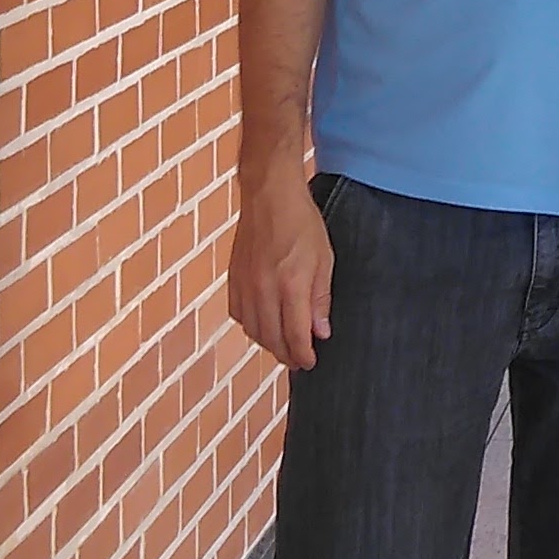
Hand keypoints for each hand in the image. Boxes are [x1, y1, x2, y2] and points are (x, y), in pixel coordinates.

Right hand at [225, 155, 332, 367]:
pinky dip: (251, 325)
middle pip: (272, 339)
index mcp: (290, 286)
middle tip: (299, 361)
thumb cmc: (301, 222)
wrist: (269, 194)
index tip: (310, 363)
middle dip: (286, 355)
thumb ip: (321, 299)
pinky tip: (263, 324)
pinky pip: (239, 314)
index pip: (295, 336)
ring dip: (268, 343)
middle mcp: (264, 290)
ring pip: (253, 330)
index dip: (303, 355)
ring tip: (283, 346)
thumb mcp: (324, 259)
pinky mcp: (233, 278)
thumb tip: (320, 332)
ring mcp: (245, 285)